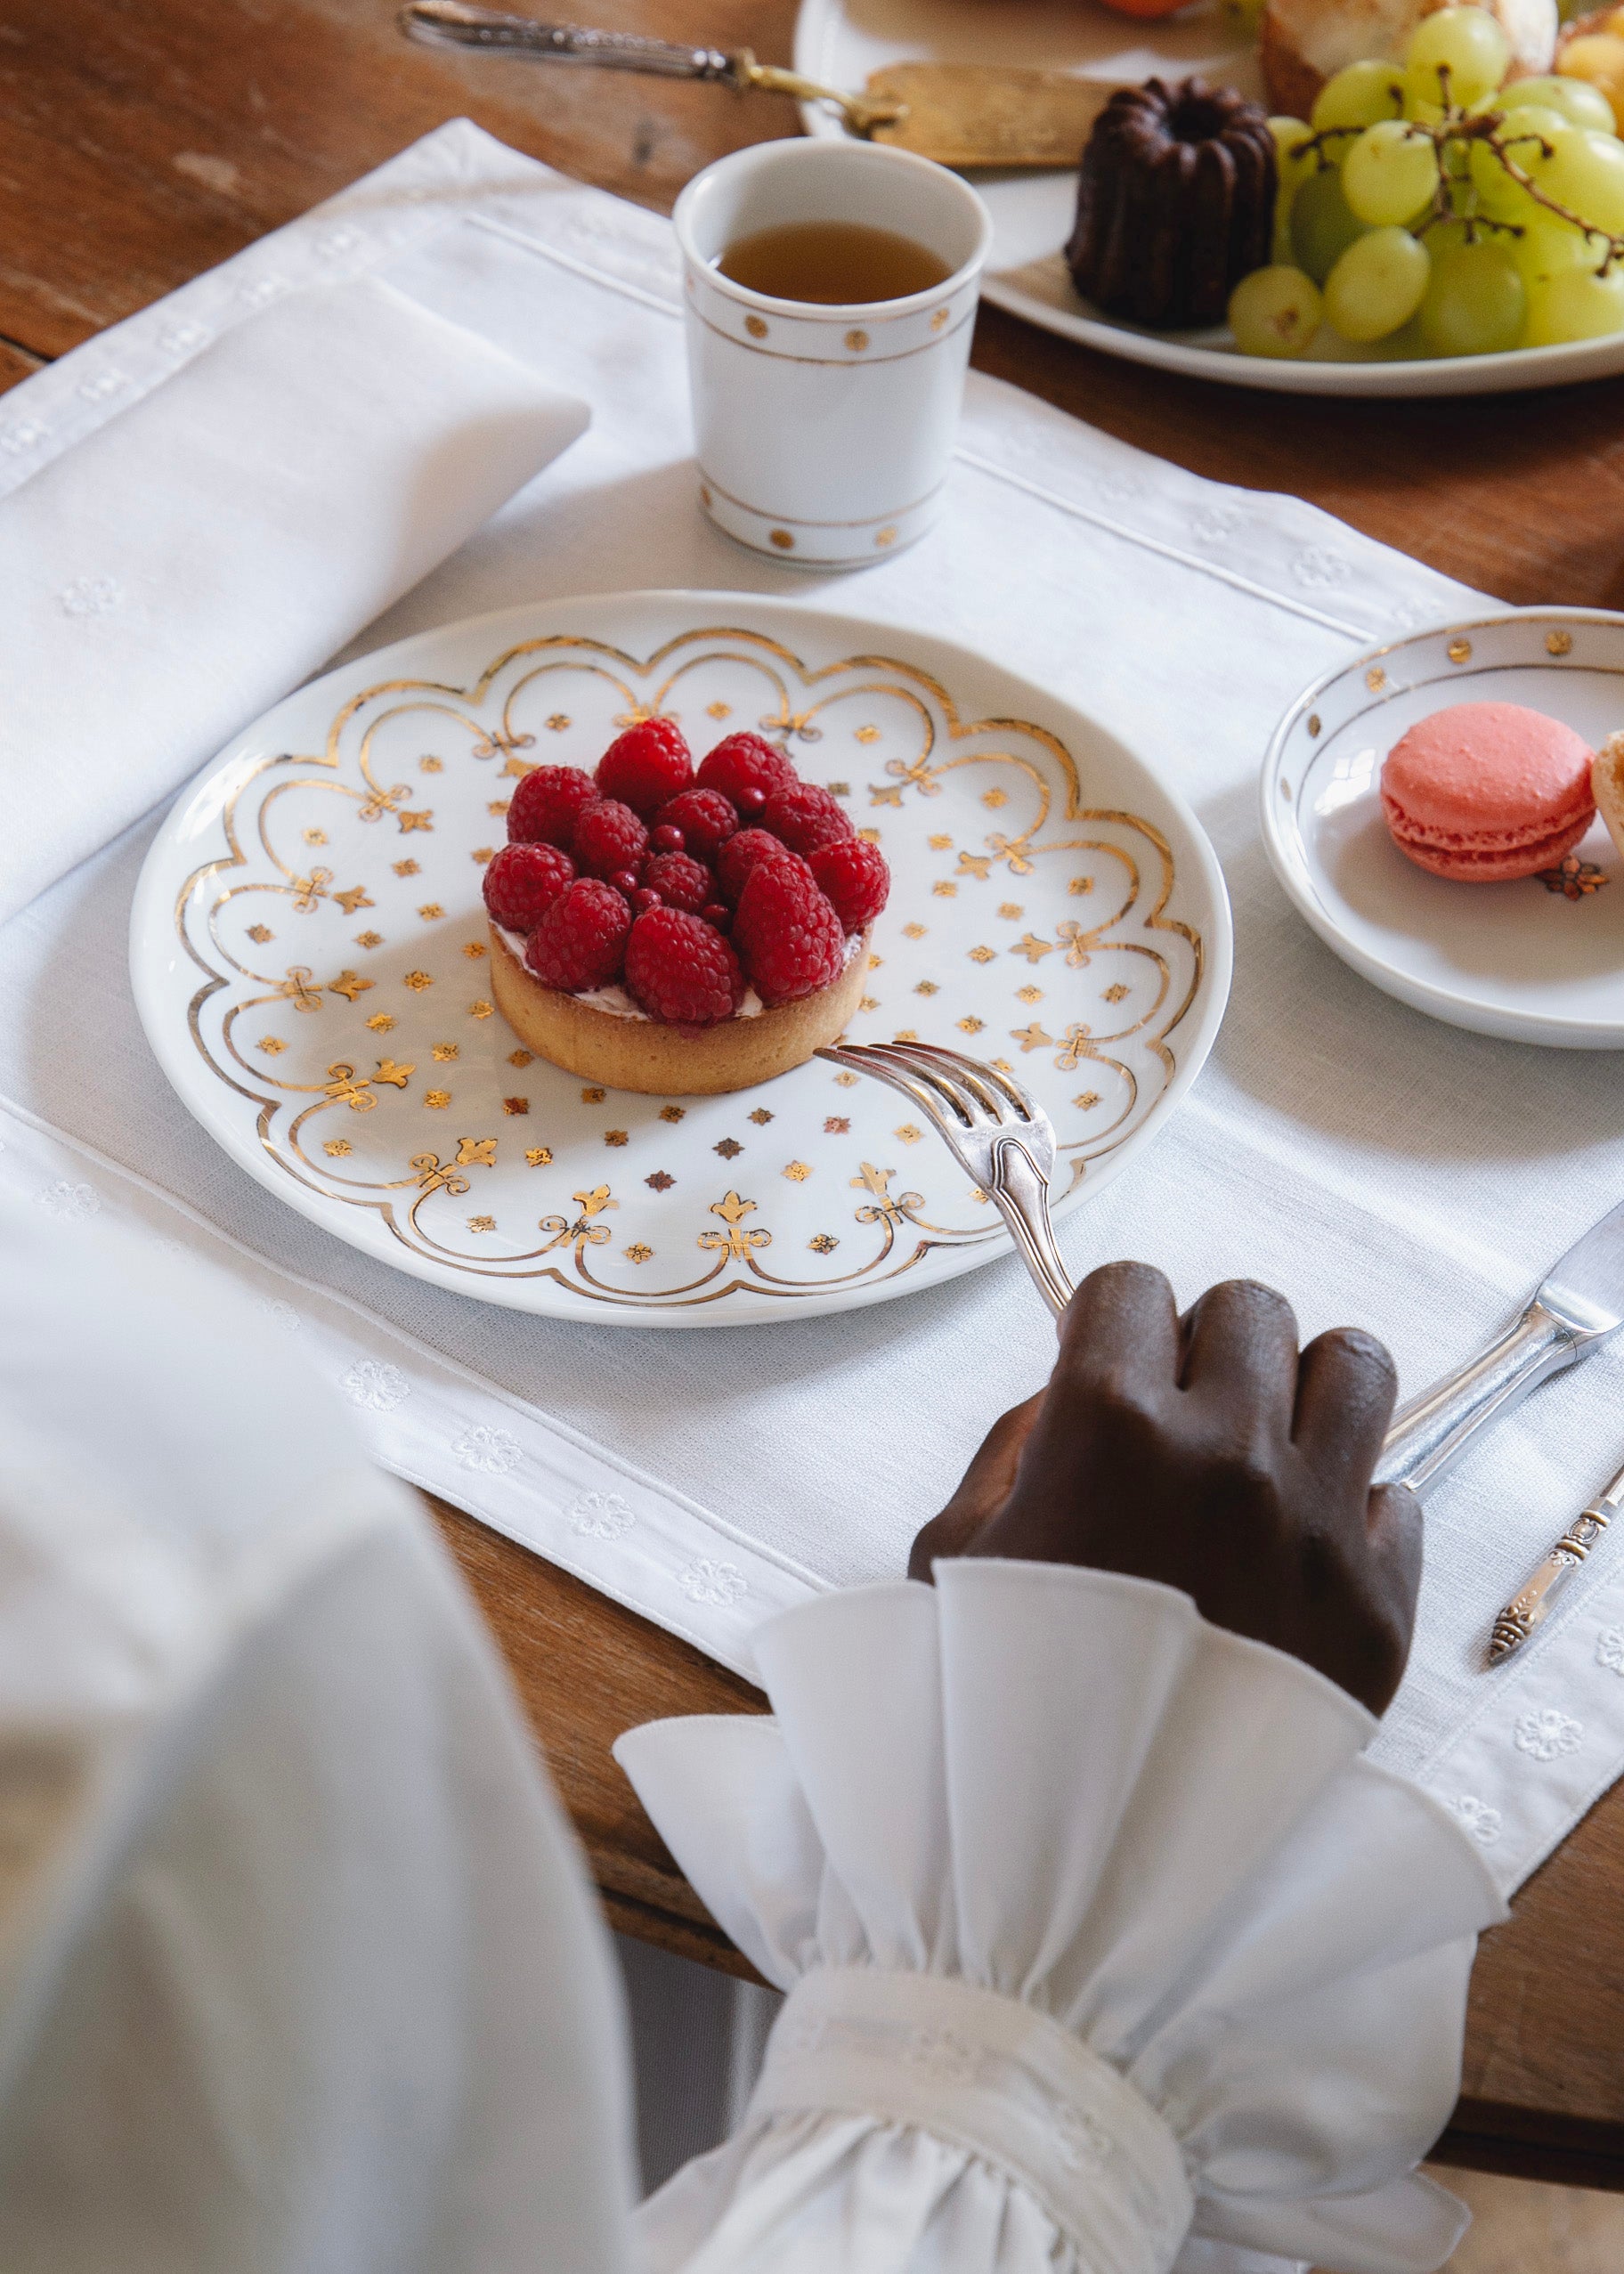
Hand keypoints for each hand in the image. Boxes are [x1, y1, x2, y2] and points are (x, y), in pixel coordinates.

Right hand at [909, 1261, 1420, 1713]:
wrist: (1076, 1872)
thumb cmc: (989, 1709)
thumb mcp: (948, 1559)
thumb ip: (1010, 1447)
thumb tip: (1069, 1394)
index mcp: (1108, 1426)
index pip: (1133, 1286)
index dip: (1108, 1324)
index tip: (1103, 1371)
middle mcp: (1228, 1455)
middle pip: (1251, 1309)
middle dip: (1204, 1349)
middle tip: (1177, 1421)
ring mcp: (1317, 1528)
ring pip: (1353, 1367)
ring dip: (1300, 1395)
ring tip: (1260, 1457)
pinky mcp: (1378, 1605)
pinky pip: (1395, 1494)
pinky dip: (1346, 1511)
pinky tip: (1289, 1561)